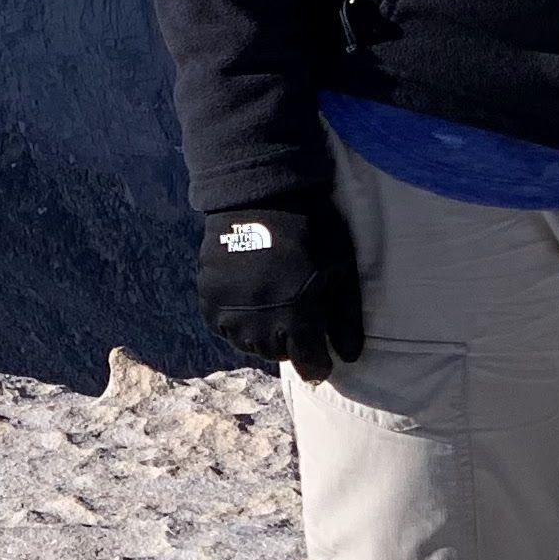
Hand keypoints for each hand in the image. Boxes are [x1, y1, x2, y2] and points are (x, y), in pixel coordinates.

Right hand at [194, 199, 363, 379]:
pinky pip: (223, 327)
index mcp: (298, 316)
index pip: (309, 365)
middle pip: (278, 354)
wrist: (259, 194)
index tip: (320, 350)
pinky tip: (247, 296)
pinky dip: (236, 318)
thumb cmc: (310, 229)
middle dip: (290, 341)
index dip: (318, 361)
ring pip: (249, 343)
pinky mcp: (209, 299)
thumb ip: (346, 318)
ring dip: (261, 332)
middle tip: (296, 311)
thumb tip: (349, 357)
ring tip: (271, 303)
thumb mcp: (340, 269)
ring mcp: (231, 312)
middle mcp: (260, 323)